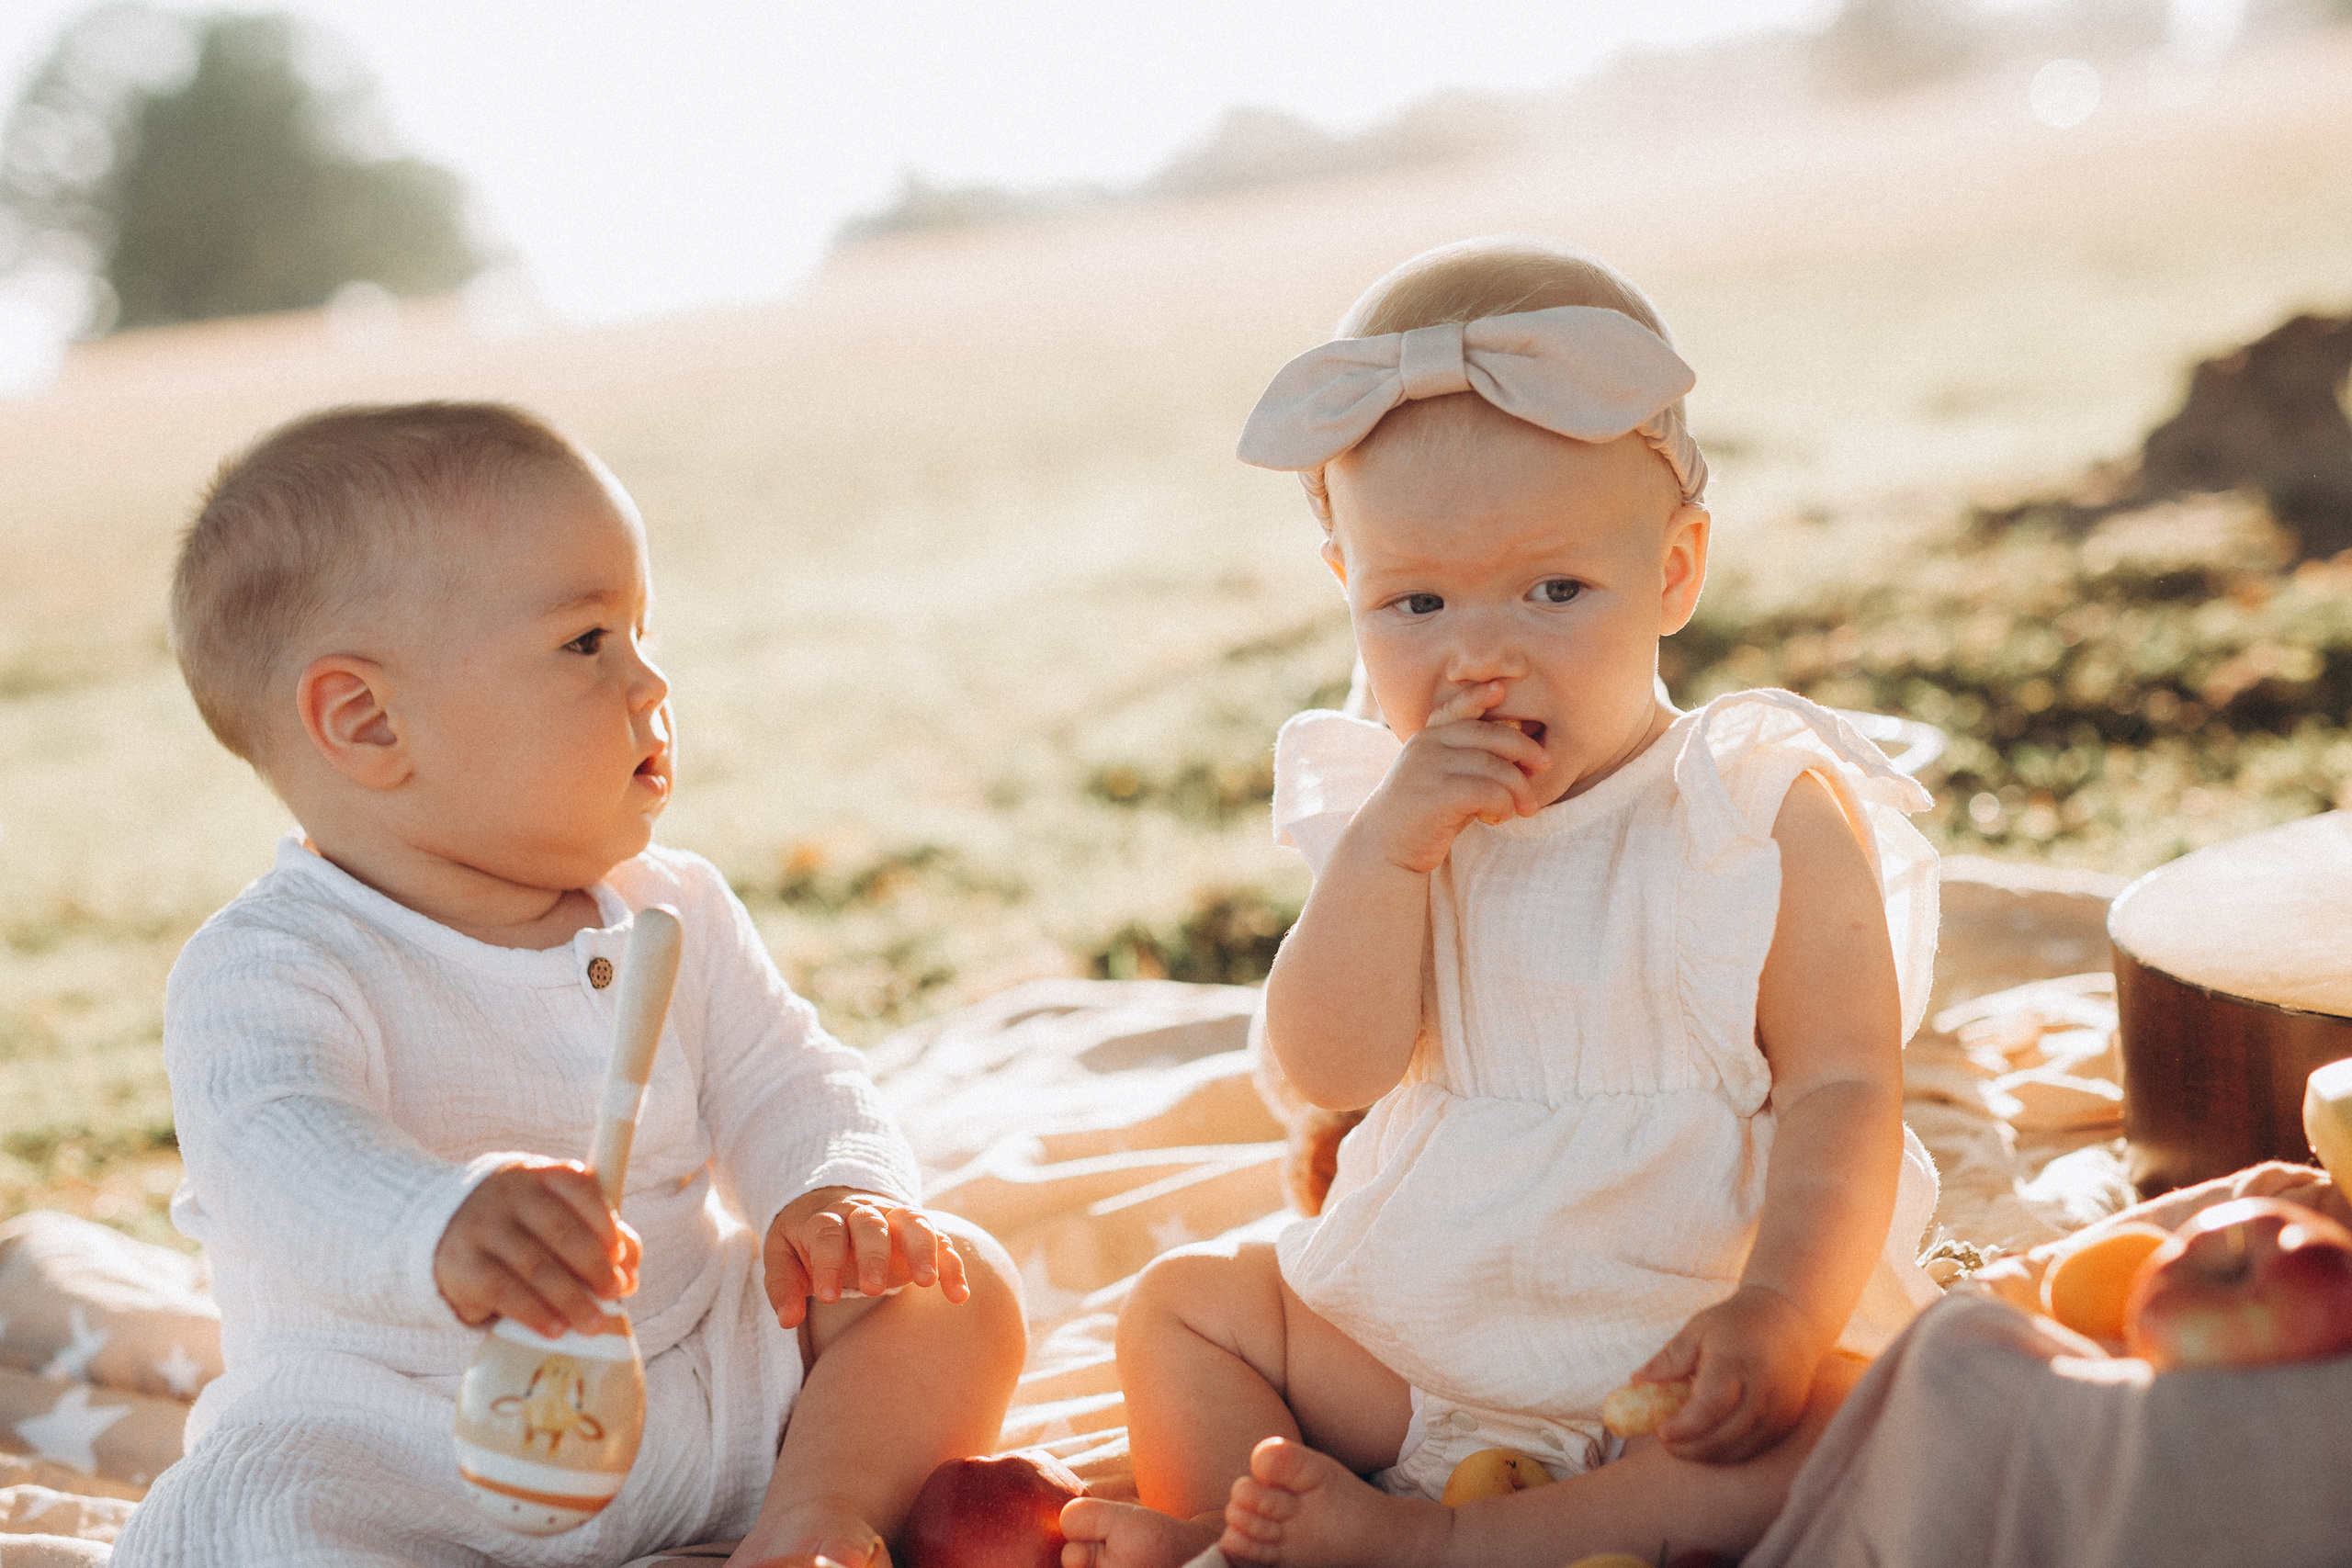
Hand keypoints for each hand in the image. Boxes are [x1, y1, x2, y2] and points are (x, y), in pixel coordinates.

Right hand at [434, 1159, 640, 1336]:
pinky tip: (555, 1329)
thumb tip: (631, 1274)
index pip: (579, 1189)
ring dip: (570, 1298)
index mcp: (540, 1175)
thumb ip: (596, 1234)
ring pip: (536, 1265)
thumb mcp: (552, 1214)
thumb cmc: (518, 1224)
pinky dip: (535, 1313)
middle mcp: (509, 1195)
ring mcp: (483, 1229)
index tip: (621, 1255)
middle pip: (560, 1230)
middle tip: (615, 1293)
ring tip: (593, 1323)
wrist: (439, 1229)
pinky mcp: (463, 1265)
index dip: (605, 1222)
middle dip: (594, 1266)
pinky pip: (505, 1292)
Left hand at [762, 1186, 970, 1328]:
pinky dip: (952, 1265)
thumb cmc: (805, 1241)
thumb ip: (783, 1286)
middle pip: (871, 1224)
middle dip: (874, 1255)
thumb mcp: (782, 1256)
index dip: (828, 1264)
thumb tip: (788, 1320)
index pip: (827, 1235)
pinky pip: (940, 1241)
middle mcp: (862, 1213)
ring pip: (913, 1222)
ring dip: (923, 1249)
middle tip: (872, 1290)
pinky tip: (958, 1295)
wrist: (837, 1204)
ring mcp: (894, 1219)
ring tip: (928, 1283)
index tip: (828, 1298)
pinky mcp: (918, 1232)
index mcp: (825, 1219)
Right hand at [1356, 679, 1549, 873]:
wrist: (1386, 848)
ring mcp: (1428, 768)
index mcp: (1428, 736)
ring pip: (1492, 765)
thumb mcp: (1445, 778)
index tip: (1502, 688)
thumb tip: (1520, 751)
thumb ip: (1470, 760)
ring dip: (1518, 787)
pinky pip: (1485, 791)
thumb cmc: (1425, 813)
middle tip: (1546, 765)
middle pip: (1488, 735)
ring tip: (1527, 807)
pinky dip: (1503, 803)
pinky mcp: (1435, 795)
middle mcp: (1426, 745)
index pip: (1456, 708)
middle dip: (1524, 748)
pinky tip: (1502, 816)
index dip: (1479, 696)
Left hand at [1634, 1284, 1821, 1463]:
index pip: (1710, 1406)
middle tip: (1665, 1441)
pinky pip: (1755, 1447)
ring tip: (1682, 1443)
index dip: (1684, 1426)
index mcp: (1736, 1363)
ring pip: (1741, 1448)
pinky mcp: (1787, 1421)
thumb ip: (1670, 1358)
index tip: (1660, 1430)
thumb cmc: (1737, 1322)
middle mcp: (1762, 1390)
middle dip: (1690, 1447)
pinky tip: (1708, 1442)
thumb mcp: (1699, 1329)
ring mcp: (1780, 1409)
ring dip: (1708, 1454)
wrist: (1791, 1319)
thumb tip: (1637, 1381)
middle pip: (1725, 1435)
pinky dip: (1728, 1451)